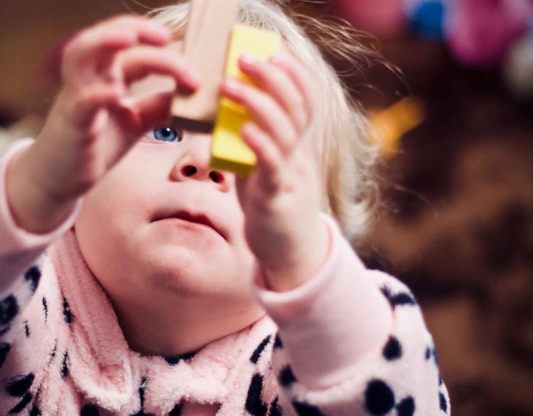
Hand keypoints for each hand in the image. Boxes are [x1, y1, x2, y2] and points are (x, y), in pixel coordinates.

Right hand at [8, 15, 199, 231]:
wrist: (61, 177)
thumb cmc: (98, 143)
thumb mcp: (136, 121)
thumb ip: (160, 105)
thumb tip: (193, 94)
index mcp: (106, 74)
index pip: (132, 48)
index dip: (161, 48)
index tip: (190, 61)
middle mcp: (89, 78)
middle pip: (105, 37)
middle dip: (133, 28)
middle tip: (165, 36)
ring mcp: (77, 97)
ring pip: (80, 55)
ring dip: (104, 41)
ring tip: (130, 38)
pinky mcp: (72, 124)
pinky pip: (81, 102)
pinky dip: (97, 94)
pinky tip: (117, 93)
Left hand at [220, 52, 329, 291]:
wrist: (288, 252)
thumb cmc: (272, 204)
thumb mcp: (264, 165)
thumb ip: (254, 140)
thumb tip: (226, 112)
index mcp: (298, 145)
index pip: (306, 100)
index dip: (294, 73)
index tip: (274, 51)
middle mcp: (299, 155)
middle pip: (294, 107)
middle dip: (271, 77)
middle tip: (244, 57)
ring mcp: (291, 176)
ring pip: (283, 132)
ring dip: (256, 103)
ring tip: (229, 84)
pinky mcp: (276, 198)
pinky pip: (272, 167)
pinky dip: (259, 145)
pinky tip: (243, 129)